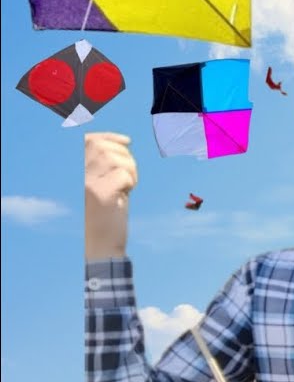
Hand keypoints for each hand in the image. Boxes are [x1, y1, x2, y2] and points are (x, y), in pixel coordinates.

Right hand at [85, 132, 136, 259]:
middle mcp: (74, 176)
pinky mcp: (98, 193)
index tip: (126, 141)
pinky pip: (123, 174)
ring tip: (126, 187)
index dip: (108, 136)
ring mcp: (84, 184)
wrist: (101, 245)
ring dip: (130, 170)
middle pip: (103, 147)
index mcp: (74, 172)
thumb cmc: (106, 214)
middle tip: (128, 176)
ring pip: (115, 158)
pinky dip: (131, 182)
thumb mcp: (103, 183)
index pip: (87, 141)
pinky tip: (125, 195)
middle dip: (124, 156)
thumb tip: (124, 141)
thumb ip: (107, 163)